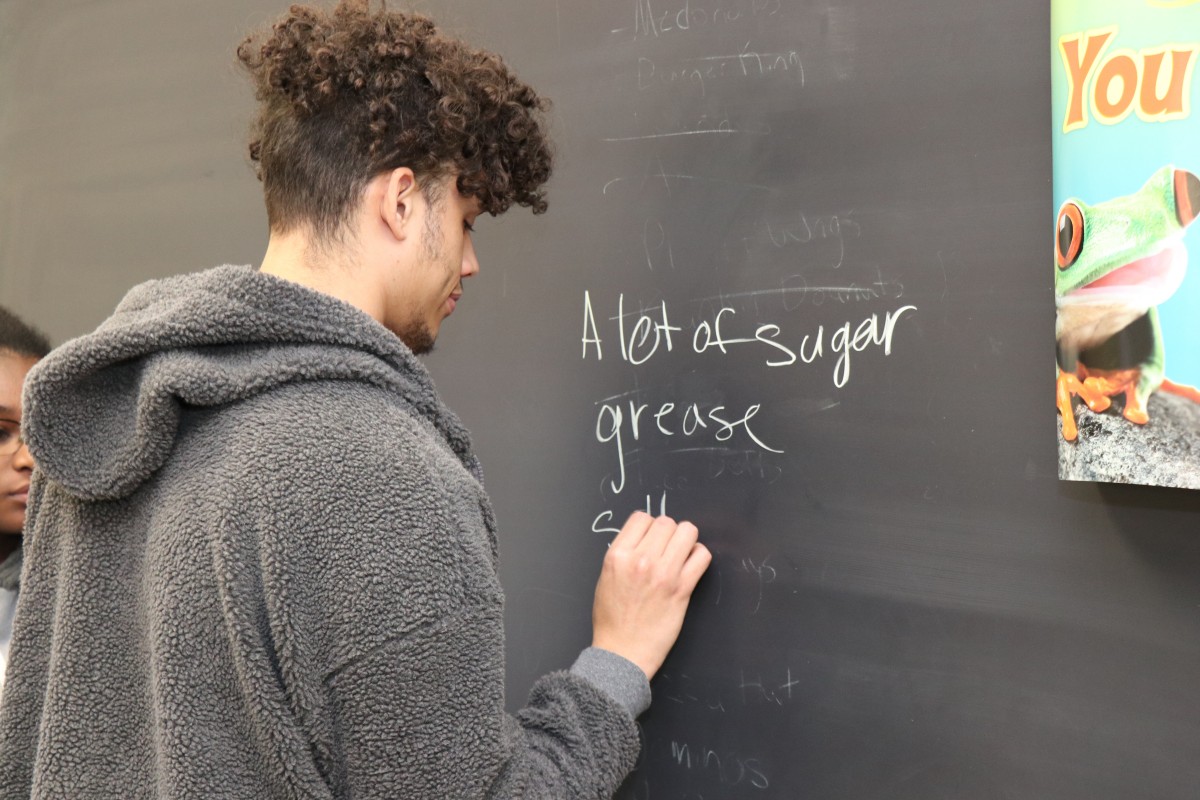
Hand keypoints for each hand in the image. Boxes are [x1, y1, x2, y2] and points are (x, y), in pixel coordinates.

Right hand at [590, 511, 711, 679]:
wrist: (622, 654)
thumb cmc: (612, 620)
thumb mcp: (605, 578)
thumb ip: (624, 554)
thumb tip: (645, 538)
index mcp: (618, 556)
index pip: (641, 517)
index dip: (648, 526)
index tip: (651, 538)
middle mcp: (641, 560)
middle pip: (666, 522)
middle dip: (667, 532)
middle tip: (666, 548)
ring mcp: (663, 573)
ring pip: (687, 532)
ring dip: (686, 540)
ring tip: (680, 554)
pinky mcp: (682, 588)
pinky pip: (702, 556)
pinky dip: (699, 556)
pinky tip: (690, 565)